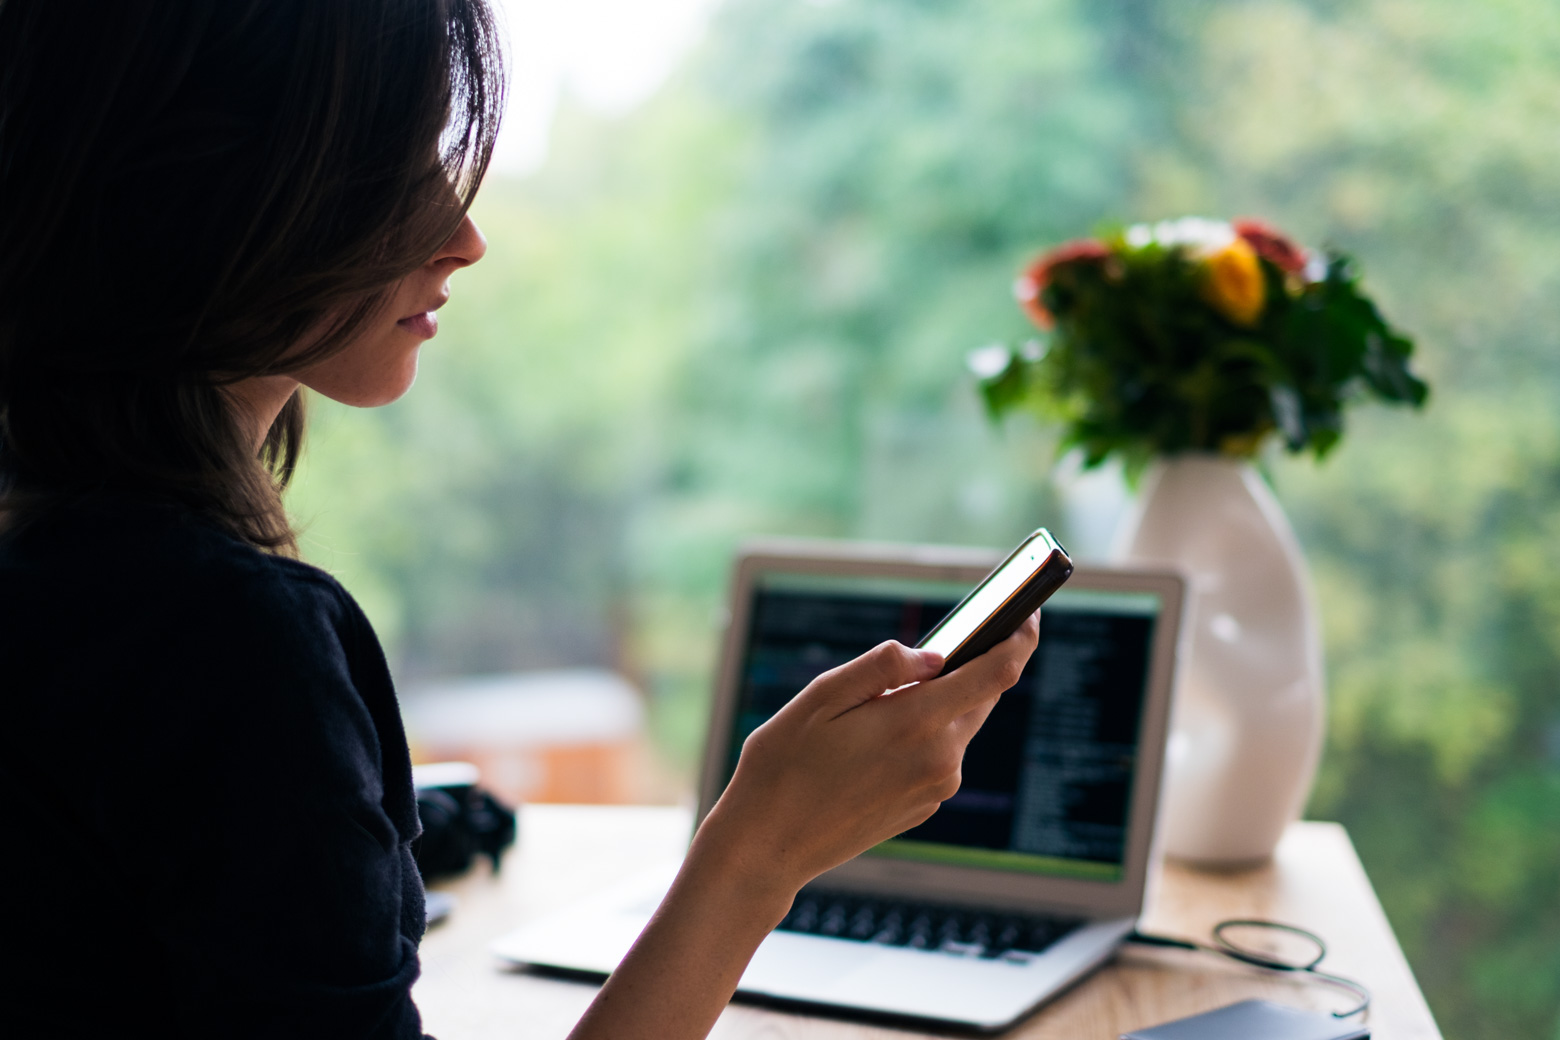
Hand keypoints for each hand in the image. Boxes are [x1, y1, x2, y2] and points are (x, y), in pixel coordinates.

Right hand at [692, 611, 1040, 903]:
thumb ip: (883, 667)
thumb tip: (934, 655)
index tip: (1029, 611)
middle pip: (980, 697)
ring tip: (889, 693)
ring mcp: (934, 790)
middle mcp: (940, 760)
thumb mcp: (822, 697)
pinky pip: (936, 757)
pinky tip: (878, 738)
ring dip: (937, 703)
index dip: (1020, 636)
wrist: (767, 846)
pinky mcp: (923, 808)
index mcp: (918, 723)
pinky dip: (921, 736)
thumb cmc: (784, 765)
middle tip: (953, 637)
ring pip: (956, 726)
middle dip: (973, 665)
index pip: (996, 672)